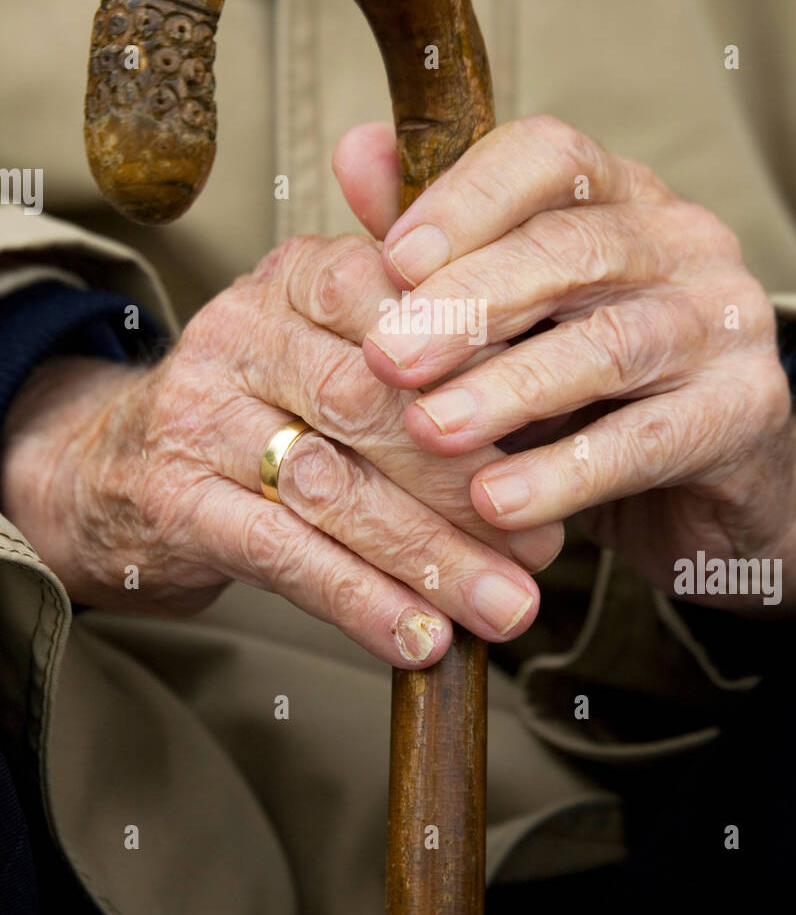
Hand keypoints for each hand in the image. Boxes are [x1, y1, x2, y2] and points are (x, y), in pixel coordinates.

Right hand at [0, 237, 564, 664]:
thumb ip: (433, 351)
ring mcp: (199, 412)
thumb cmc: (269, 404)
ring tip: (505, 607)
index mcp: (300, 275)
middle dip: (467, 482)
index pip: (399, 301)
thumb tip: (561, 395)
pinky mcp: (172, 496)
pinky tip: (420, 639)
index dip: (482, 367)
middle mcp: (244, 329)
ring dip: (429, 556)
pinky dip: (359, 601)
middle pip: (371, 404)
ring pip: (332, 485)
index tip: (559, 428)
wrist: (115, 462)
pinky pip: (279, 552)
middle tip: (543, 547)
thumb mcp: (336, 344)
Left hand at [335, 116, 795, 612]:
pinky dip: (564, 473)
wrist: (710, 485)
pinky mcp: (749, 410)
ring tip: (428, 430)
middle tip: (386, 357)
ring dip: (508, 388)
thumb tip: (354, 152)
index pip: (551, 157)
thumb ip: (438, 242)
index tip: (390, 258)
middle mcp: (684, 241)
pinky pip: (649, 441)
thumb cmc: (588, 387)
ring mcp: (728, 322)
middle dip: (469, 304)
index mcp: (623, 196)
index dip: (468, 200)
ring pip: (611, 344)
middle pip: (572, 249)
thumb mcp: (511, 313)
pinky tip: (494, 502)